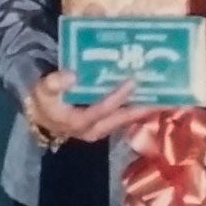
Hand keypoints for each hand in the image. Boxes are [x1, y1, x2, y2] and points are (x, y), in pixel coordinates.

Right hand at [25, 70, 157, 145]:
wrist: (41, 115)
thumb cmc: (43, 100)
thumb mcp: (43, 90)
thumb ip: (54, 82)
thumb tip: (72, 75)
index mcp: (78, 122)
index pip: (101, 109)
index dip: (117, 96)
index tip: (132, 81)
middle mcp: (93, 130)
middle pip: (121, 119)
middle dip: (142, 108)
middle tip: (163, 96)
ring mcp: (100, 129)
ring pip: (125, 120)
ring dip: (143, 108)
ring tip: (162, 95)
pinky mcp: (104, 126)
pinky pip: (123, 117)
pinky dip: (136, 108)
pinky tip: (148, 97)